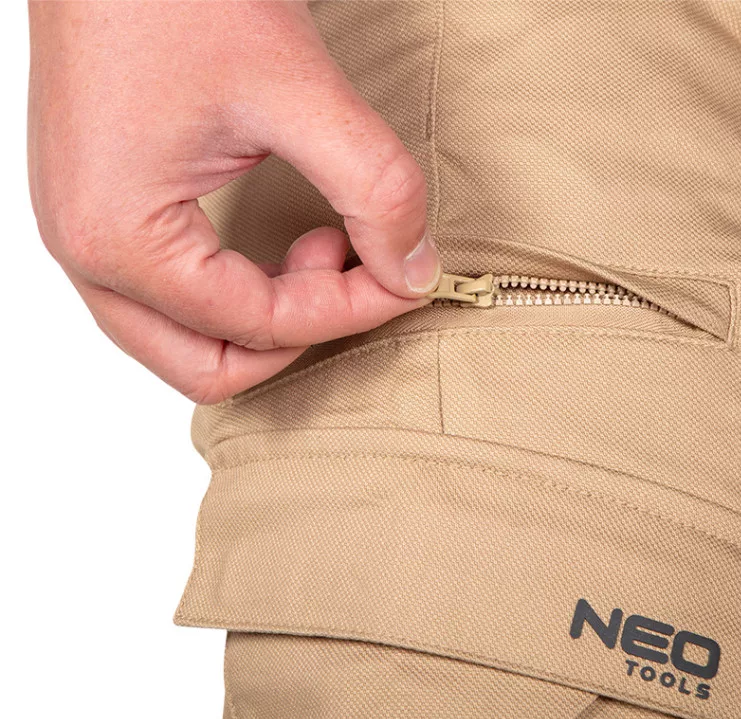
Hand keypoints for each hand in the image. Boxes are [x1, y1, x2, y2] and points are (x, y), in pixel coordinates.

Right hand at [28, 0, 440, 402]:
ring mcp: (87, 232)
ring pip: (188, 339)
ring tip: (325, 246)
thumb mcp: (301, 92)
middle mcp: (86, 253)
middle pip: (209, 365)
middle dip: (301, 333)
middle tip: (357, 270)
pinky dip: (239, 290)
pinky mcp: (106, 209)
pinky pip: (174, 296)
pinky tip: (284, 241)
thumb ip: (374, 188)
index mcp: (119, 238)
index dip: (350, 308)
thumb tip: (414, 268)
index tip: (407, 272)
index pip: (259, 325)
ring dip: (270, 317)